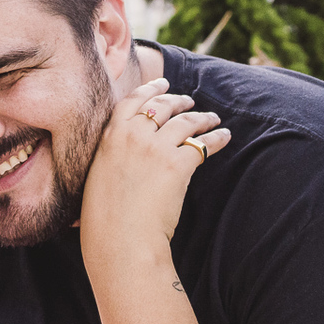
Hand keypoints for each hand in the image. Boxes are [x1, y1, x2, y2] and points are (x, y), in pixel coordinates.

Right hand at [81, 78, 229, 255]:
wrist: (120, 241)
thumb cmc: (105, 220)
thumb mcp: (98, 178)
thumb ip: (110, 159)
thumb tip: (119, 160)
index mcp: (109, 137)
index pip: (132, 101)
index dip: (151, 89)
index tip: (163, 83)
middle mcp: (132, 136)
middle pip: (162, 106)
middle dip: (179, 101)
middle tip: (190, 102)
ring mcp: (155, 148)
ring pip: (185, 121)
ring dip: (202, 118)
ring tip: (212, 119)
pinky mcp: (177, 164)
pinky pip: (203, 144)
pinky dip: (217, 138)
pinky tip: (225, 137)